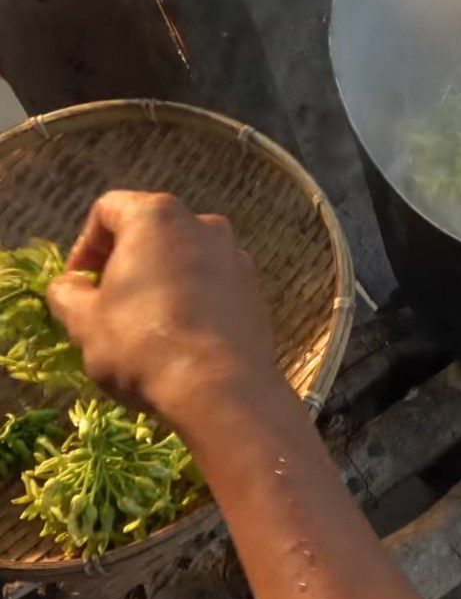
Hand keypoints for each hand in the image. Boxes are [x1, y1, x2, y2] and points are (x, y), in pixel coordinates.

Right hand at [47, 190, 278, 423]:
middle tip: (106, 305)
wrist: (223, 388)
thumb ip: (68, 293)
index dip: (84, 246)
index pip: (109, 210)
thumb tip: (70, 284)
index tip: (78, 285)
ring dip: (161, 281)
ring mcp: (236, 256)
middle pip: (151, 232)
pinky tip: (182, 336)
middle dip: (125, 263)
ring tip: (144, 324)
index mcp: (159, 217)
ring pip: (185, 259)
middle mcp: (204, 225)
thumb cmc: (143, 345)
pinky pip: (214, 283)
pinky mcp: (255, 289)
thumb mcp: (85, 321)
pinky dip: (193, 298)